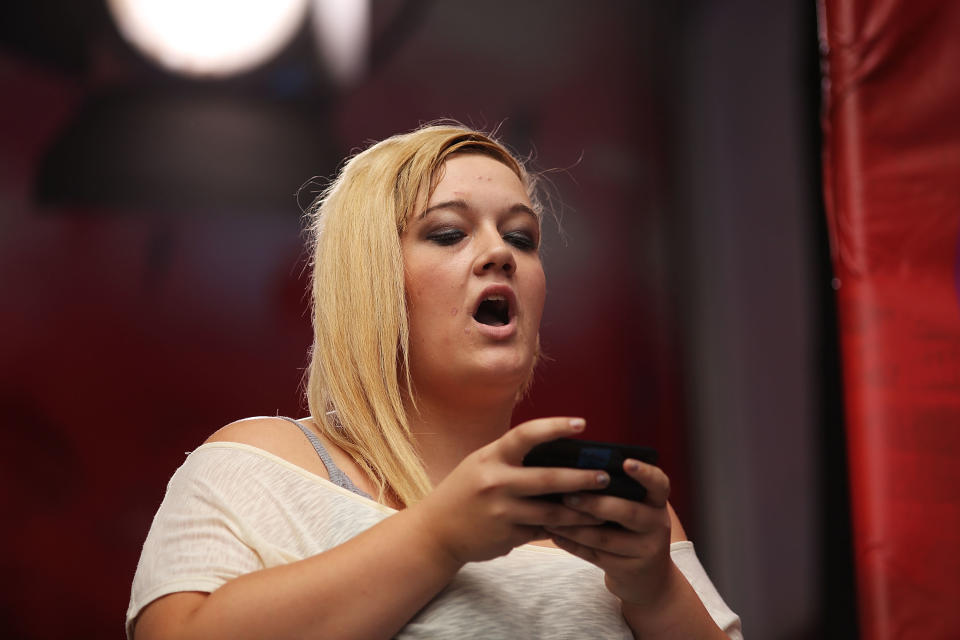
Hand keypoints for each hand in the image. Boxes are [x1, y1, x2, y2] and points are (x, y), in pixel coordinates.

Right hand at [411, 417, 609, 564]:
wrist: (436, 531)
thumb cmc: (465, 491)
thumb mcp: (482, 465)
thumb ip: (513, 458)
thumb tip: (559, 454)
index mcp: (491, 457)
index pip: (526, 435)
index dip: (555, 427)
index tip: (582, 424)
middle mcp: (496, 482)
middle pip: (548, 479)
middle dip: (581, 478)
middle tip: (605, 477)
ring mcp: (502, 512)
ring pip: (552, 512)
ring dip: (581, 511)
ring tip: (603, 507)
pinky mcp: (508, 536)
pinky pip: (542, 531)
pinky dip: (562, 529)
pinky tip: (580, 527)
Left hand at [544, 459, 673, 606]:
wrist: (647, 577)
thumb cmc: (631, 529)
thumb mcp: (636, 507)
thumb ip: (617, 490)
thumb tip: (577, 468)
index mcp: (658, 502)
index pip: (659, 483)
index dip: (645, 472)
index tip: (627, 462)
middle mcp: (657, 524)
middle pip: (627, 511)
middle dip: (594, 504)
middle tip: (567, 496)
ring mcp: (645, 550)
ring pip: (605, 538)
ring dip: (574, 527)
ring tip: (550, 517)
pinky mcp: (627, 570)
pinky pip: (594, 556)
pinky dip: (572, 544)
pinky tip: (554, 534)